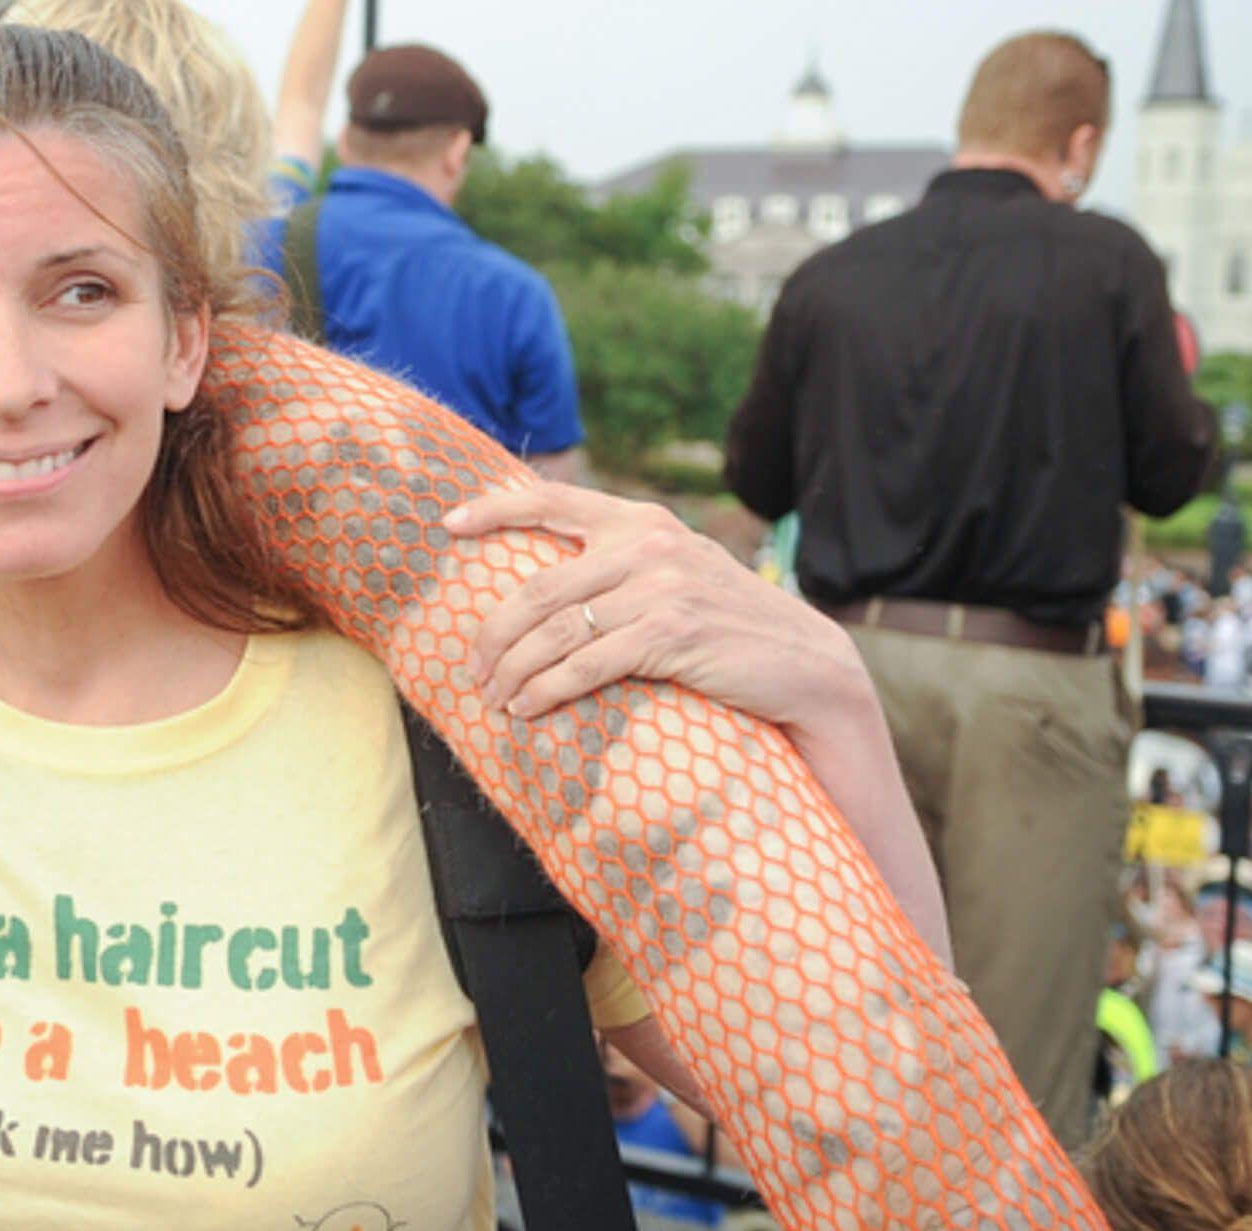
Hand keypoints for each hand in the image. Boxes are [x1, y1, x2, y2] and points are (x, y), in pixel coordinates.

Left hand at [453, 483, 868, 737]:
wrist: (803, 664)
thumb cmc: (726, 627)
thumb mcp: (676, 573)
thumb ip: (622, 564)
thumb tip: (548, 582)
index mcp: (641, 521)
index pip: (551, 500)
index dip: (493, 509)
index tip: (448, 525)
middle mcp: (647, 544)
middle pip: (536, 588)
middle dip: (492, 634)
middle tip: (471, 668)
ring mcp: (660, 588)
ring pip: (554, 632)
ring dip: (512, 672)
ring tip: (494, 698)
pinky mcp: (670, 634)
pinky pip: (584, 667)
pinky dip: (545, 692)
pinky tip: (526, 710)